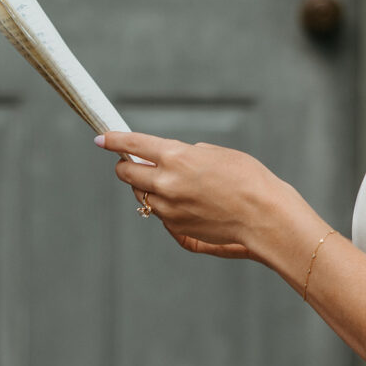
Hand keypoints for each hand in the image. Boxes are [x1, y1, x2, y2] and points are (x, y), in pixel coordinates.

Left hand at [97, 132, 296, 260]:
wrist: (264, 217)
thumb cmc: (248, 180)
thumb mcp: (216, 154)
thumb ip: (187, 155)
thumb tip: (171, 160)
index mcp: (176, 157)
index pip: (133, 145)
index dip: (114, 140)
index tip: (101, 139)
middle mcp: (166, 183)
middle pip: (126, 173)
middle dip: (125, 165)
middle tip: (131, 162)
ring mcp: (168, 207)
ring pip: (141, 194)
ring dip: (147, 186)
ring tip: (169, 182)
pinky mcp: (175, 226)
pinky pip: (159, 211)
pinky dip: (163, 204)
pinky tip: (183, 200)